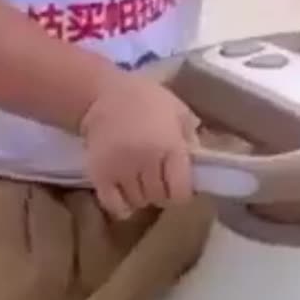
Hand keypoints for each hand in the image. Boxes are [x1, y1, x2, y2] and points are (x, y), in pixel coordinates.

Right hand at [80, 73, 200, 218]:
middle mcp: (146, 160)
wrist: (103, 94)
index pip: (180, 191)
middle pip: (159, 197)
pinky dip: (121, 206)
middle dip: (162, 193)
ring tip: (141, 183)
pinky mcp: (99, 174)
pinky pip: (114, 204)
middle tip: (159, 181)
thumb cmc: (145, 99)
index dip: (182, 193)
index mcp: (169, 146)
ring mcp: (121, 169)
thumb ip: (191, 137)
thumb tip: (200, 164)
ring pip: (138, 201)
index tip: (179, 186)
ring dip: (142, 196)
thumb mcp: (177, 110)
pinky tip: (126, 196)